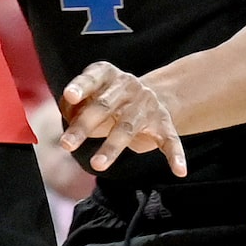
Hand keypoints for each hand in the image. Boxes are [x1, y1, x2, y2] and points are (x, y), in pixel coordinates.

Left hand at [59, 61, 184, 175]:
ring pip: (127, 127)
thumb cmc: (109, 97)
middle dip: (84, 126)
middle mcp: (128, 87)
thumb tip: (67, 118)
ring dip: (112, 146)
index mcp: (108, 75)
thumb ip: (74, 105)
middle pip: (104, 107)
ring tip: (97, 165)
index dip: (80, 87)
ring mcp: (147, 106)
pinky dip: (176, 155)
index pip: (92, 79)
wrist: (152, 94)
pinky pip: (170, 140)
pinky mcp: (163, 123)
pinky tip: (179, 170)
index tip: (69, 95)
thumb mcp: (91, 93)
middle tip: (66, 144)